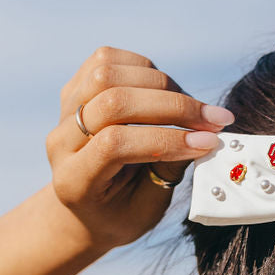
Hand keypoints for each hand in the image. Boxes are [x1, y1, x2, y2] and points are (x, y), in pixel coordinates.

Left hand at [46, 46, 233, 251]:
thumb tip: (203, 135)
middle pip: (113, 101)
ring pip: (108, 73)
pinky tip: (168, 92)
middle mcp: (60, 142)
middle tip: (214, 119)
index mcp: (73, 181)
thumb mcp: (146, 209)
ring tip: (192, 107)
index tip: (209, 141)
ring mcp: (64, 111)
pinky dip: (145, 69)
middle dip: (172, 107)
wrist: (86, 208)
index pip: (115, 144)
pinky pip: (107, 60)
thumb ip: (168, 172)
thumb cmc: (121, 214)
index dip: (166, 138)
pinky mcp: (75, 89)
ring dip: (161, 84)